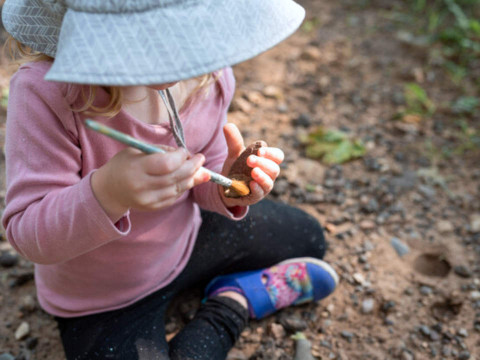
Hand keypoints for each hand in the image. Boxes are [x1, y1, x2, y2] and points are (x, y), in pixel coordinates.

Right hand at [91, 146, 208, 221]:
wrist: (109, 190)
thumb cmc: (126, 164)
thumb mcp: (139, 150)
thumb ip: (164, 152)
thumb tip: (191, 156)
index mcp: (136, 169)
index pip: (167, 164)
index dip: (181, 157)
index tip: (185, 151)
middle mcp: (142, 187)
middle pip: (176, 177)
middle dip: (193, 166)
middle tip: (200, 158)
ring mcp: (148, 200)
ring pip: (179, 188)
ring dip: (191, 177)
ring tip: (196, 168)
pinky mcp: (153, 207)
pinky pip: (175, 196)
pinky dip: (182, 186)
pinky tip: (185, 179)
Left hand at [220, 124, 283, 207]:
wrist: (225, 186)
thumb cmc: (236, 168)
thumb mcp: (234, 153)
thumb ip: (233, 141)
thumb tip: (227, 125)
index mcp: (267, 161)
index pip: (277, 156)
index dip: (271, 153)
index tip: (259, 151)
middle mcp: (268, 174)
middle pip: (274, 169)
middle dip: (263, 163)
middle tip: (250, 159)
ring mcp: (263, 186)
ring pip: (269, 182)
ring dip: (262, 176)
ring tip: (253, 172)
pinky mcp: (255, 196)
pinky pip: (260, 193)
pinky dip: (257, 188)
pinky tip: (251, 184)